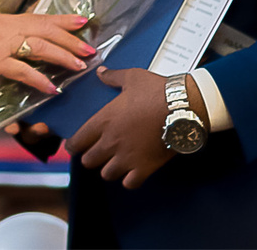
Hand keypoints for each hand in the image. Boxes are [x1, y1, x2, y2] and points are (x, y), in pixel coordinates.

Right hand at [0, 11, 92, 93]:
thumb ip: (6, 31)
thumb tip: (20, 38)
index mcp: (11, 19)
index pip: (44, 18)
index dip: (65, 19)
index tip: (84, 21)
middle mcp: (12, 28)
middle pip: (49, 31)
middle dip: (72, 40)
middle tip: (91, 49)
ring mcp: (4, 44)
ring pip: (41, 48)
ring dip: (63, 56)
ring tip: (80, 66)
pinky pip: (22, 71)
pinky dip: (39, 79)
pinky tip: (52, 88)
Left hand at [68, 66, 174, 187]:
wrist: (182, 106)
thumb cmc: (157, 90)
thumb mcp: (133, 77)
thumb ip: (113, 77)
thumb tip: (100, 72)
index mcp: (104, 121)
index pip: (76, 143)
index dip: (74, 145)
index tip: (77, 144)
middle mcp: (111, 143)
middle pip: (88, 162)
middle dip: (92, 156)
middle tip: (100, 150)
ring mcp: (127, 158)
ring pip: (106, 174)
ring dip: (110, 168)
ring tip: (117, 160)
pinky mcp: (144, 168)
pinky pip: (129, 183)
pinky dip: (130, 179)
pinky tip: (134, 170)